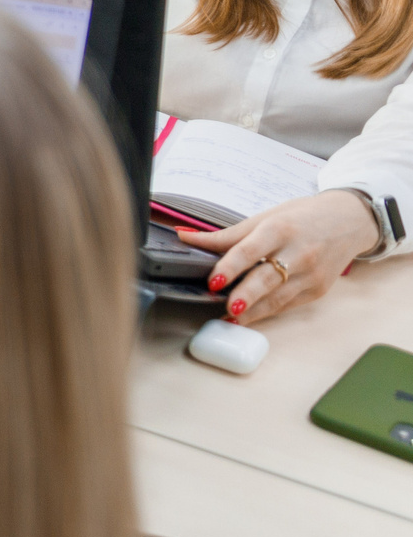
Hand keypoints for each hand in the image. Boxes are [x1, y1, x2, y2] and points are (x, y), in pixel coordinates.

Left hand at [187, 189, 378, 322]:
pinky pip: (287, 304)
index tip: (213, 281)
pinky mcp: (318, 290)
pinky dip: (266, 312)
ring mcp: (311, 274)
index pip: (250, 250)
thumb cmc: (301, 217)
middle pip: (267, 278)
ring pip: (278, 298)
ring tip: (230, 318)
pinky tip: (247, 317)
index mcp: (280, 229)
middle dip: (246, 295)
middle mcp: (299, 253)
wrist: (349, 221)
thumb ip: (226, 235)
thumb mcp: (264, 218)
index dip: (230, 267)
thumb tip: (186, 238)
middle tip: (226, 307)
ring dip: (253, 311)